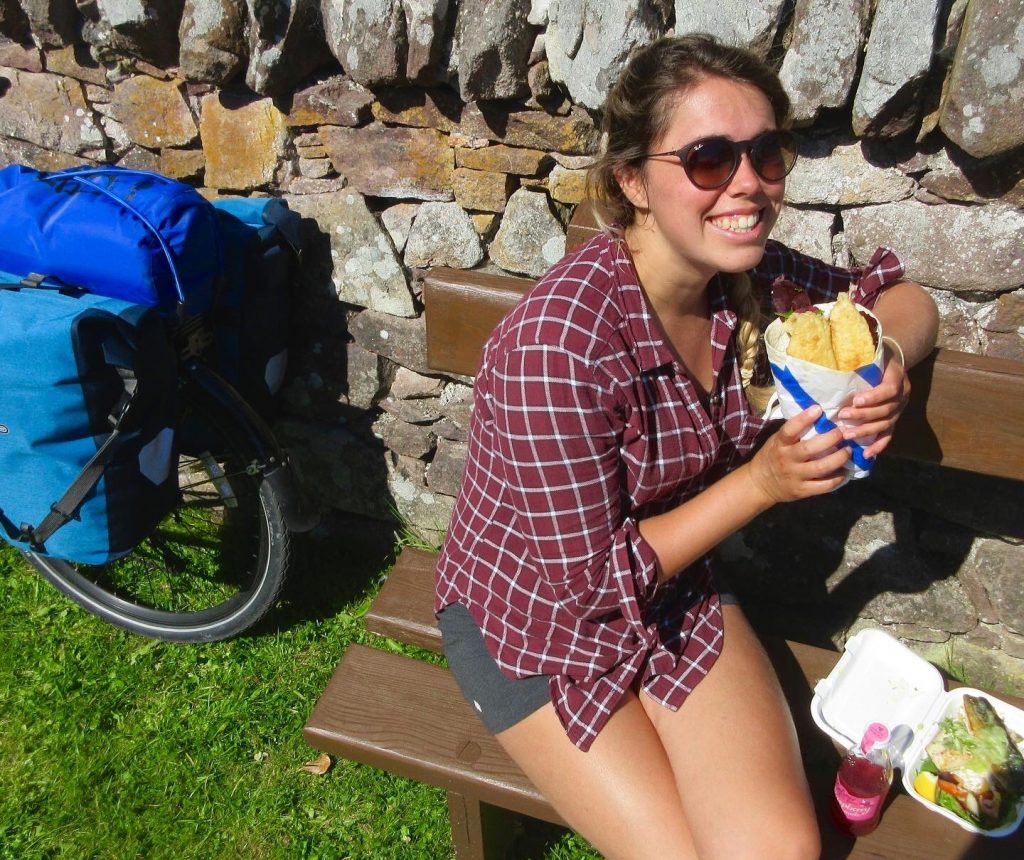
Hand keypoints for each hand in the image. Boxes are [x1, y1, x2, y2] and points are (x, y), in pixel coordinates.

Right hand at [747, 405, 850, 504]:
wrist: (760, 484)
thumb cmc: (772, 457)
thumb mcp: (776, 441)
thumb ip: (794, 433)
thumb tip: (818, 416)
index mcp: (779, 445)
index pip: (789, 430)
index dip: (804, 419)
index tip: (818, 409)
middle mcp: (787, 460)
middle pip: (810, 449)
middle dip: (831, 439)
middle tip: (843, 432)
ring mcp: (795, 476)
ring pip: (821, 467)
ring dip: (839, 458)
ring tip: (848, 450)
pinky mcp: (802, 491)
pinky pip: (823, 486)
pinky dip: (837, 478)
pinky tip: (844, 471)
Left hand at [836, 344, 909, 458]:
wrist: (895, 359)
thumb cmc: (876, 356)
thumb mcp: (872, 352)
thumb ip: (858, 360)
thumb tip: (831, 364)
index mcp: (897, 376)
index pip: (889, 389)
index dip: (873, 397)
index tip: (855, 400)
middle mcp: (902, 395)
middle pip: (886, 409)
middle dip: (863, 415)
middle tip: (843, 417)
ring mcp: (900, 409)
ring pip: (886, 424)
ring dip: (866, 431)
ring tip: (847, 435)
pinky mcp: (895, 419)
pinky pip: (889, 435)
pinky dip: (878, 445)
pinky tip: (867, 454)